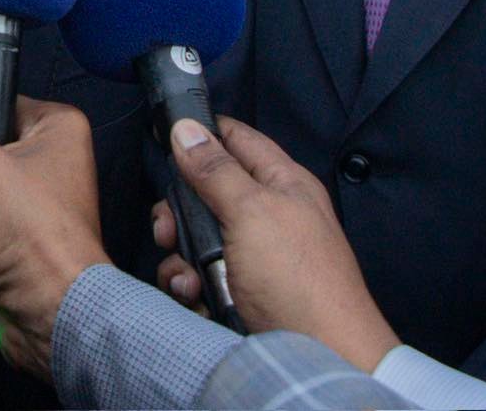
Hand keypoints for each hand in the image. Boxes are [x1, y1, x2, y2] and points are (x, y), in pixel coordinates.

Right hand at [162, 116, 399, 372]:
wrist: (321, 356)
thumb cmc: (298, 279)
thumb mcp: (254, 212)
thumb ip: (216, 170)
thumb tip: (186, 128)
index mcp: (283, 184)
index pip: (237, 139)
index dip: (203, 134)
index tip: (165, 138)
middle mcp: (267, 215)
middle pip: (206, 193)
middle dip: (179, 211)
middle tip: (168, 229)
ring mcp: (253, 256)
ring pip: (197, 237)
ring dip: (180, 255)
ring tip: (186, 276)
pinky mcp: (240, 290)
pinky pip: (200, 275)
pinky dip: (189, 284)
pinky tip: (193, 295)